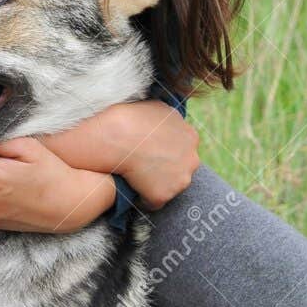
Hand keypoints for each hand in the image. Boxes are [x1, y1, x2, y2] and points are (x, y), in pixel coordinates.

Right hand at [37, 101, 198, 210]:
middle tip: (141, 165)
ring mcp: (181, 177)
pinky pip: (154, 201)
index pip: (181, 148)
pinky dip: (143, 198)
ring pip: (169, 185)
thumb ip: (162, 115)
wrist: (116, 135)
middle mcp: (191, 156)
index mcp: (189, 134)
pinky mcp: (164, 194)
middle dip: (164, 167)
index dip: (163, 151)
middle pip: (180, 167)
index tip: (149, 152)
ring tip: (133, 177)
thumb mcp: (153, 105)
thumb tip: (155, 116)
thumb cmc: (127, 117)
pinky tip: (129, 187)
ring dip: (154, 183)